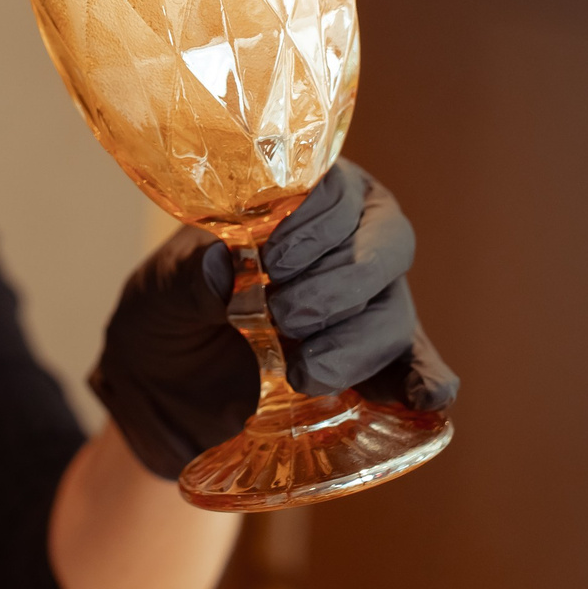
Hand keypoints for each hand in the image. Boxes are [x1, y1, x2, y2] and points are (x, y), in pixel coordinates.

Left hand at [88, 160, 459, 479]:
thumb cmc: (167, 311)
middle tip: (284, 316)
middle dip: (338, 284)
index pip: (338, 192)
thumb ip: (190, 276)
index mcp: (304, 200)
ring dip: (355, 343)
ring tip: (301, 370)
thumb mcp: (160, 289)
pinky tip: (428, 396)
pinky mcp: (372, 365)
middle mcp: (350, 242)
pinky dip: (426, 380)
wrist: (159, 385)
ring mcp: (368, 305)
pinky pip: (415, 366)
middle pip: (384, 247)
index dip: (314, 224)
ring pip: (394, 311)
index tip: (272, 260)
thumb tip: (223, 267)